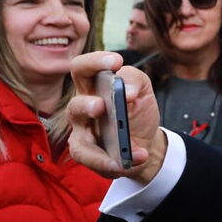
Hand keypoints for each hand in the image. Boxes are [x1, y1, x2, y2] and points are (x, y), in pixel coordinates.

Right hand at [68, 52, 165, 184]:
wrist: (146, 142)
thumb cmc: (137, 112)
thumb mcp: (143, 91)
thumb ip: (135, 80)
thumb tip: (127, 91)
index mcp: (94, 85)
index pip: (83, 68)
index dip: (95, 62)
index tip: (116, 61)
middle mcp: (83, 106)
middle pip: (75, 102)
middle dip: (87, 105)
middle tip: (102, 106)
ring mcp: (82, 130)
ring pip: (79, 137)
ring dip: (98, 139)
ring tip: (123, 139)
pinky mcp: (85, 152)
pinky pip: (89, 157)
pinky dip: (110, 160)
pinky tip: (133, 157)